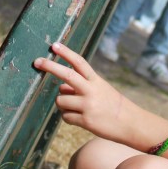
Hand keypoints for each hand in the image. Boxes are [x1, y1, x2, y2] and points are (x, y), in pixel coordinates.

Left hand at [34, 42, 152, 147]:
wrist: (130, 123)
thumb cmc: (113, 106)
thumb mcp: (101, 90)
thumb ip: (81, 86)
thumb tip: (60, 88)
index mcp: (96, 81)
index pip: (79, 62)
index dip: (66, 53)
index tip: (54, 45)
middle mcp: (91, 90)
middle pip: (66, 75)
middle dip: (50, 67)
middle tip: (37, 61)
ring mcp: (88, 105)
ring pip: (60, 100)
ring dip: (62, 104)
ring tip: (74, 108)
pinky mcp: (85, 120)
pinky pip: (65, 116)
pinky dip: (68, 117)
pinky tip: (79, 119)